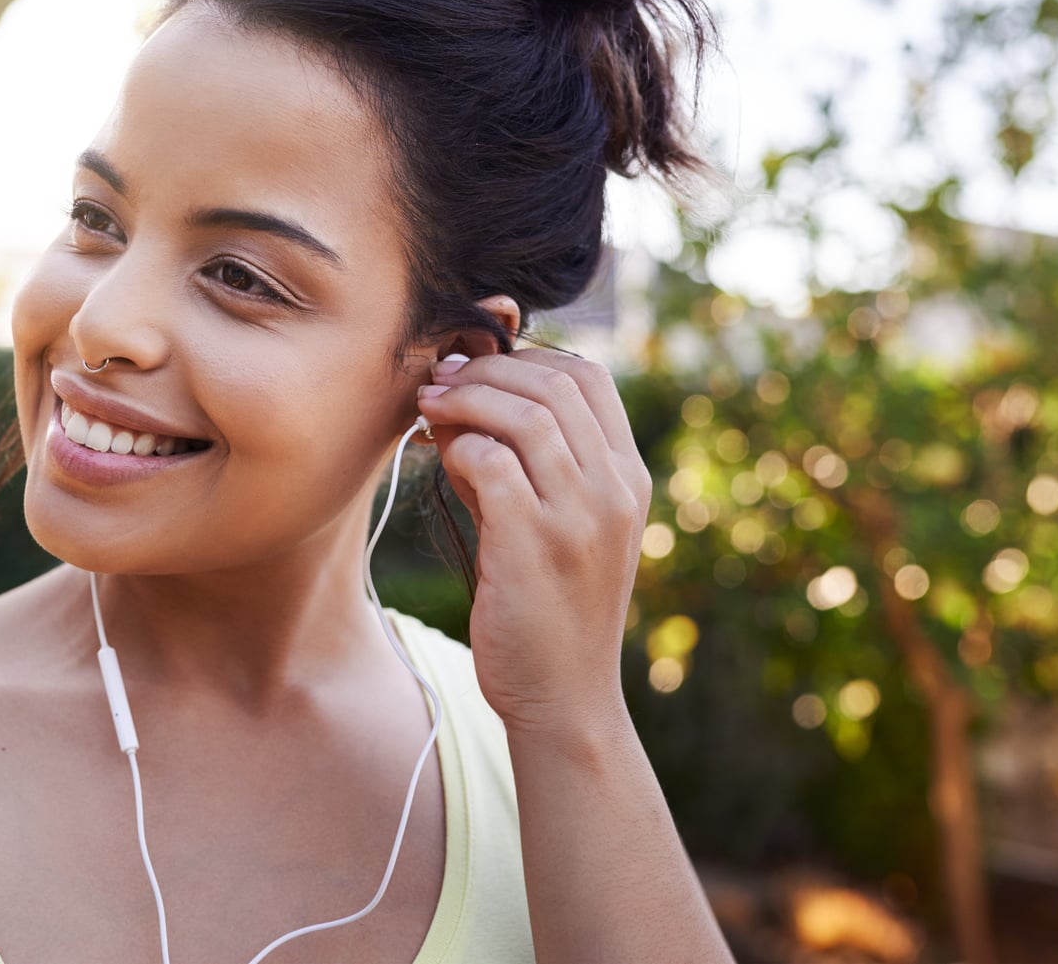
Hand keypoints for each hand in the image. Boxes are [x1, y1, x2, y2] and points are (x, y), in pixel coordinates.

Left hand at [415, 348, 652, 743]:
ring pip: (524, 414)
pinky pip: (493, 463)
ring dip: (466, 401)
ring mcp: (580, 517)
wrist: (563, 698)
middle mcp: (614, 490)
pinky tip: (444, 460)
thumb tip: (460, 403)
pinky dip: (461, 449)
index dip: (529, 359)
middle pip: (554, 383)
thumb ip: (521, 463)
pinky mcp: (535, 544)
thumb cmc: (550, 609)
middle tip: (439, 382)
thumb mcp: (555, 526)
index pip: (590, 377)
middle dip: (487, 371)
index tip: (479, 369)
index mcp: (628, 478)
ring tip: (428, 410)